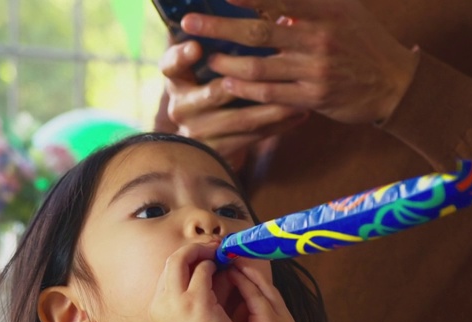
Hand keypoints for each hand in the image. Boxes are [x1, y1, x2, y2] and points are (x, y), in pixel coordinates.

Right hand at [149, 242, 241, 321]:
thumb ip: (188, 301)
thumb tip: (203, 276)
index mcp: (157, 309)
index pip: (166, 274)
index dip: (183, 261)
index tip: (200, 257)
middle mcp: (161, 303)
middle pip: (170, 261)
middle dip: (191, 250)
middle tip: (210, 248)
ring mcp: (176, 301)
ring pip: (183, 259)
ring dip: (202, 252)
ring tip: (218, 252)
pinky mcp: (196, 301)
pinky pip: (204, 271)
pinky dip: (213, 264)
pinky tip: (224, 266)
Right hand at [160, 40, 309, 170]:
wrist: (206, 142)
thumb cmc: (214, 90)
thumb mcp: (207, 69)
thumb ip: (221, 47)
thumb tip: (268, 19)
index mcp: (176, 81)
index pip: (171, 64)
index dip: (181, 56)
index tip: (196, 47)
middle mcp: (180, 108)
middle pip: (216, 92)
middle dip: (252, 80)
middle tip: (282, 68)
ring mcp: (196, 133)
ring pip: (241, 118)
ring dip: (274, 107)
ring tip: (300, 95)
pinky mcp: (215, 153)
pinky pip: (252, 138)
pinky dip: (278, 126)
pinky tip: (299, 114)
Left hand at [180, 0, 418, 125]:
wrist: (396, 83)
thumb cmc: (364, 42)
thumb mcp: (344, 9)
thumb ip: (309, 2)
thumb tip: (273, 1)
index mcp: (325, 11)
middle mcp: (319, 38)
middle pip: (258, 32)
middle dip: (219, 27)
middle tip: (190, 22)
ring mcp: (316, 70)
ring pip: (260, 67)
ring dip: (228, 62)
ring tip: (208, 58)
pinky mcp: (314, 98)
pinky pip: (272, 94)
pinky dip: (247, 88)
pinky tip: (229, 81)